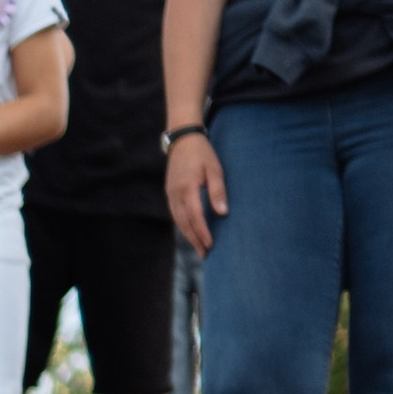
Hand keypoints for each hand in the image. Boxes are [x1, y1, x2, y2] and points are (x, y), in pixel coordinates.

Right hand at [166, 133, 227, 256]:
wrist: (182, 139)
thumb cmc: (202, 153)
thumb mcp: (215, 169)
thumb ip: (218, 191)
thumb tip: (222, 212)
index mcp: (187, 187)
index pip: (195, 216)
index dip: (202, 232)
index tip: (210, 244)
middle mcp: (175, 194)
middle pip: (184, 223)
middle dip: (195, 239)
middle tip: (205, 254)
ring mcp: (170, 194)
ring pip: (178, 221)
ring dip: (188, 235)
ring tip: (199, 247)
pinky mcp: (170, 193)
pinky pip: (176, 214)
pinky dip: (183, 225)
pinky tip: (191, 232)